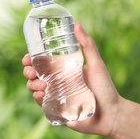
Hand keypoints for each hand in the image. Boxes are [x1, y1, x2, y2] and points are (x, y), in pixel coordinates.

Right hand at [22, 22, 121, 136]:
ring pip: (33, 88)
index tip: (28, 58)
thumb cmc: (105, 88)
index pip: (41, 62)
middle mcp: (55, 82)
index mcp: (62, 69)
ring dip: (31, 85)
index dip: (30, 59)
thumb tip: (77, 24)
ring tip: (42, 86)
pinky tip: (42, 95)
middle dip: (27, 71)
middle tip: (31, 72)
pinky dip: (37, 98)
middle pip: (33, 74)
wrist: (112, 114)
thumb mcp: (96, 64)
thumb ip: (87, 45)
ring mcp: (54, 95)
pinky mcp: (55, 109)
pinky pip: (40, 103)